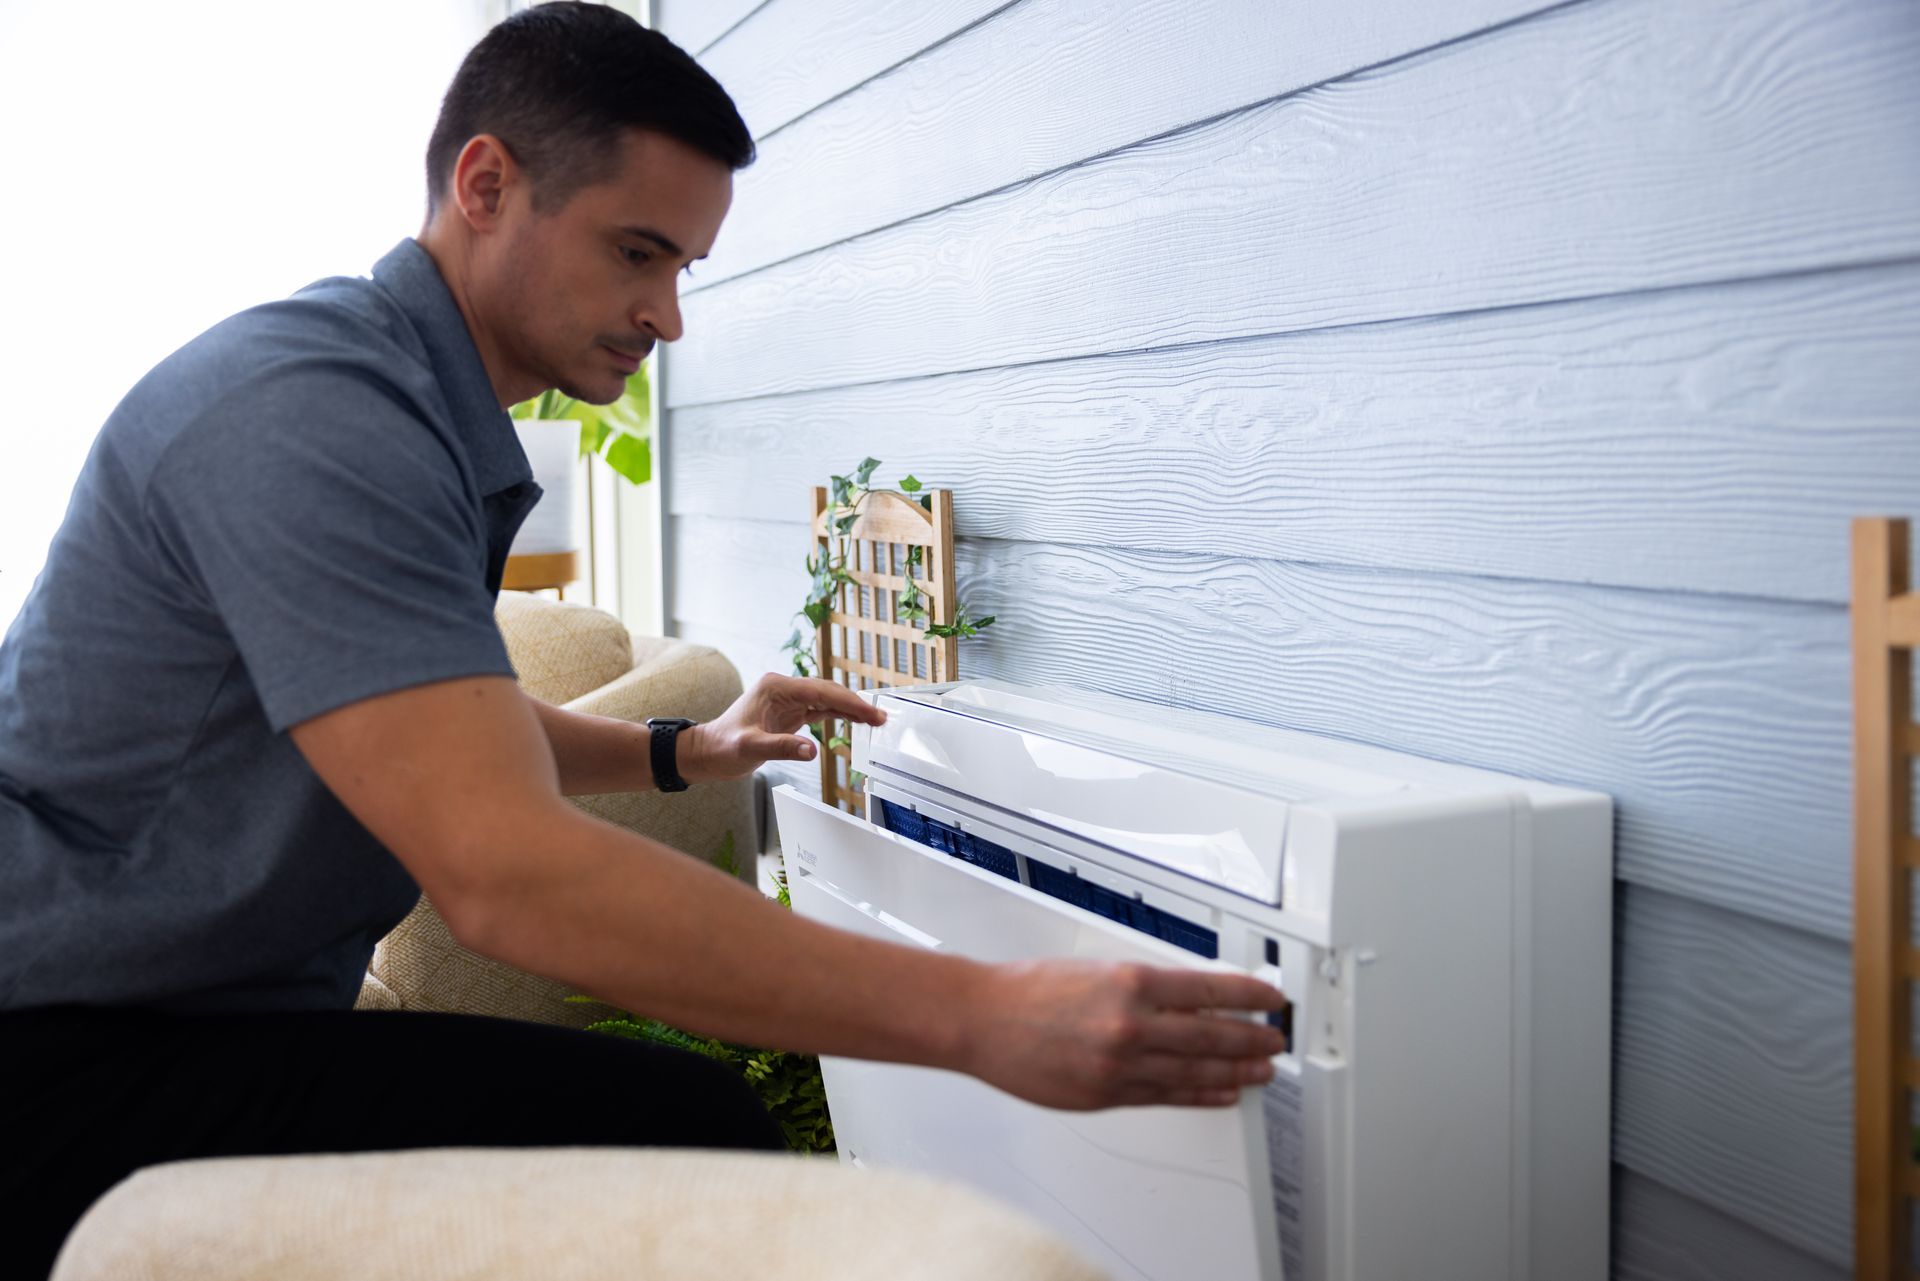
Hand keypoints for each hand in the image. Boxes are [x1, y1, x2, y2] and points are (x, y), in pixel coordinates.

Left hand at [678, 673, 887, 782]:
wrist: (707, 753)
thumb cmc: (722, 747)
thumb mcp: (750, 748)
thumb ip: (782, 747)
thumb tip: (811, 750)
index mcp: (775, 687)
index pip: (820, 692)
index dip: (848, 702)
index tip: (869, 712)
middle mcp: (783, 689)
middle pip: (828, 692)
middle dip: (855, 704)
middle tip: (880, 717)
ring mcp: (787, 700)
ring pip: (827, 699)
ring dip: (850, 708)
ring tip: (874, 719)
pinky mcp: (789, 713)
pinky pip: (820, 710)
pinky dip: (838, 714)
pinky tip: (854, 719)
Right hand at [959, 960, 1288, 1108]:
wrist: (983, 1019)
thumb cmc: (1029, 990)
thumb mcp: (1097, 968)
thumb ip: (1145, 987)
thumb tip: (1192, 998)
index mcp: (1132, 982)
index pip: (1212, 990)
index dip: (1250, 997)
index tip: (1270, 1000)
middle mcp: (1132, 1024)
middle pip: (1214, 1035)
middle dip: (1253, 1039)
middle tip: (1275, 1039)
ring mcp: (1121, 1064)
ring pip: (1197, 1071)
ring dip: (1237, 1071)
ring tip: (1260, 1071)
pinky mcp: (1108, 1094)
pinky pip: (1167, 1096)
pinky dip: (1201, 1095)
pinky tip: (1222, 1093)